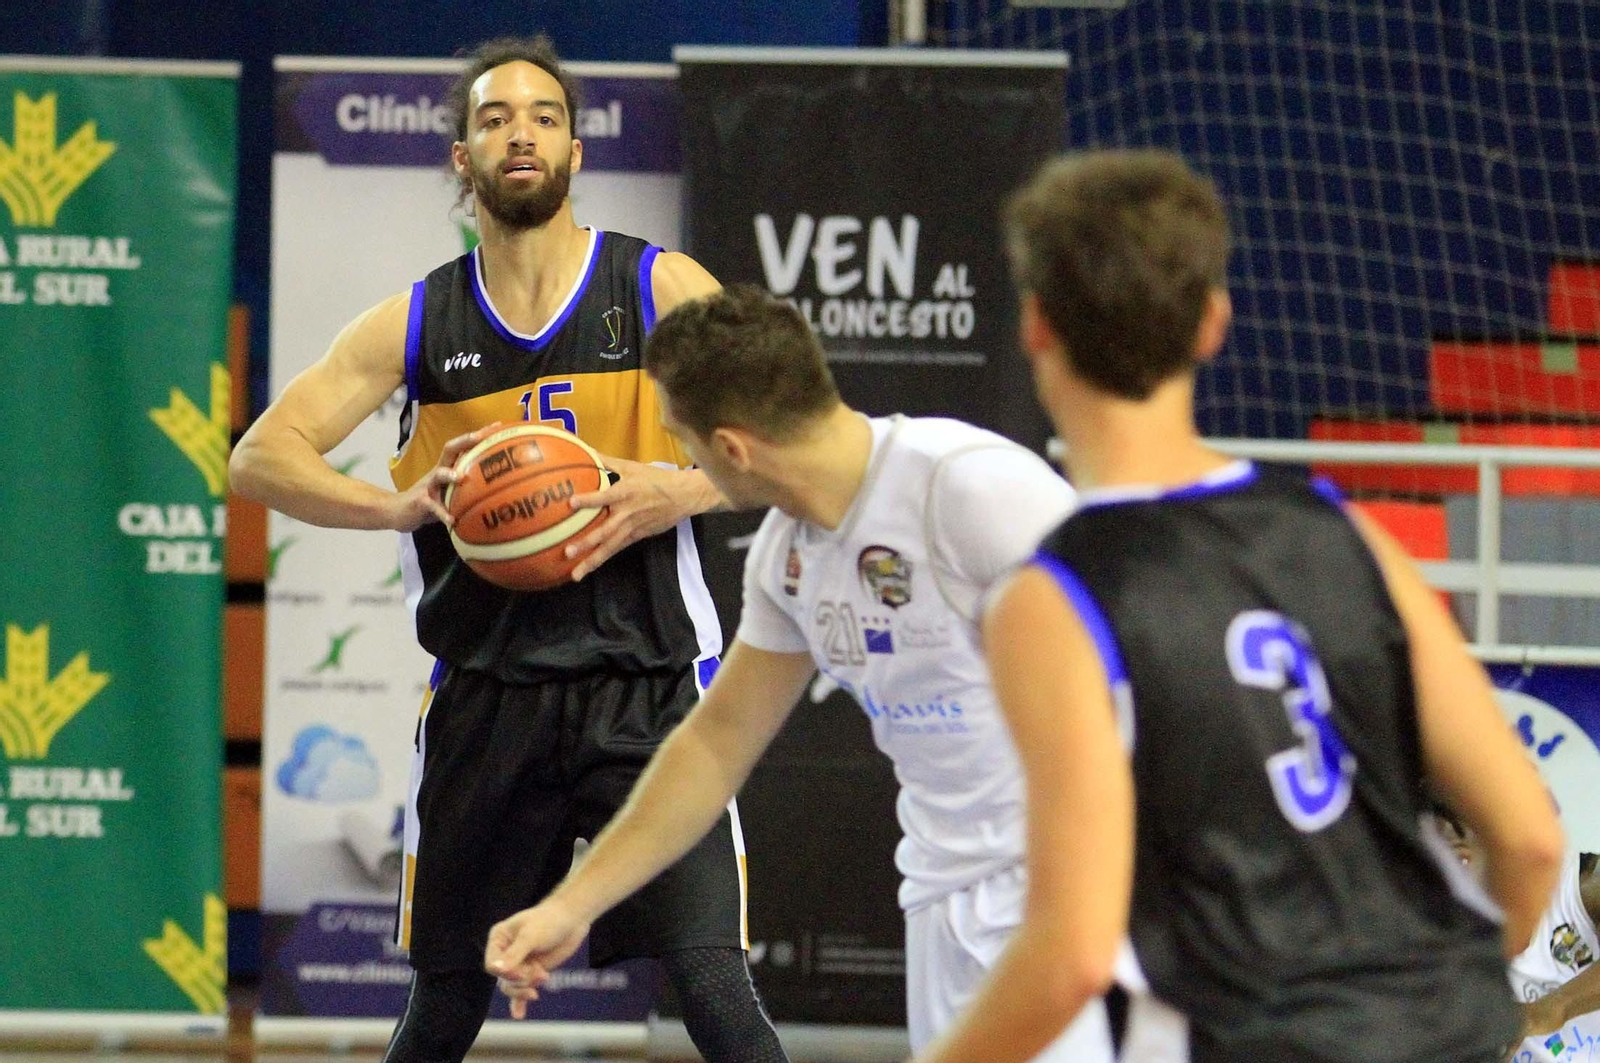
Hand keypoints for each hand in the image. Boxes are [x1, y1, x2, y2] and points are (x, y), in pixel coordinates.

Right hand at [387, 423, 503, 531]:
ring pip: (438, 474)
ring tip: (460, 478)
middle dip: (465, 441)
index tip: (498, 426)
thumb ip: (467, 488)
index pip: (462, 446)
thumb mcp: (449, 491)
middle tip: (479, 437)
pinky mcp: (420, 502)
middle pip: (449, 449)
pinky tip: (452, 520)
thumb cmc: (430, 500)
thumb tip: (499, 490)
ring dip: (448, 474)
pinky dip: (442, 513)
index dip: (479, 435)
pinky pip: (432, 506)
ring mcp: (427, 486)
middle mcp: (437, 472)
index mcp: (447, 467)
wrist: (398, 511)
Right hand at [484, 898, 590, 1018]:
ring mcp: (518, 964)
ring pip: (513, 987)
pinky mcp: (531, 972)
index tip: (523, 973)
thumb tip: (495, 970)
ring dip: (528, 987)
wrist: (572, 920)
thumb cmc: (549, 921)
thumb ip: (514, 954)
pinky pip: (520, 992)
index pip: (491, 965)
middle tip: (540, 974)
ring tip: (545, 977)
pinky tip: (519, 1015)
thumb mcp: (531, 936)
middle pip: (503, 979)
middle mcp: (505, 953)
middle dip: (522, 980)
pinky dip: (519, 1003)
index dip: (505, 973)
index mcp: (499, 938)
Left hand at [563, 458, 715, 580]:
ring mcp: (631, 528)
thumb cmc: (655, 479)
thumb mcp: (632, 467)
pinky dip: (603, 558)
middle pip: (604, 531)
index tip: (571, 503)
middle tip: (567, 552)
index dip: (589, 500)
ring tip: (575, 574)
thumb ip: (607, 461)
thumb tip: (585, 450)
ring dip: (592, 560)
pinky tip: (589, 567)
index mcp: (625, 492)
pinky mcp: (637, 537)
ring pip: (609, 547)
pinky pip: (617, 549)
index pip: (604, 497)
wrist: (683, 496)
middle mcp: (626, 513)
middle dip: (586, 542)